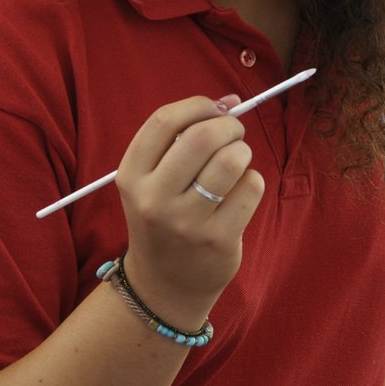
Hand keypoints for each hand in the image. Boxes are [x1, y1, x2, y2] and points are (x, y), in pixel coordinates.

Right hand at [113, 94, 263, 328]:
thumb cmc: (165, 217)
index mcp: (131, 176)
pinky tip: (240, 194)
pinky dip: (252, 181)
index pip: (165, 121)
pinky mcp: (217, 239)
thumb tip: (230, 100)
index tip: (215, 108)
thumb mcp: (152, 180)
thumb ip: (182, 139)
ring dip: (242, 152)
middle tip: (234, 134)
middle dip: (228, 126)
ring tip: (236, 163)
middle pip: (202, 137)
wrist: (164, 285)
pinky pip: (251, 187)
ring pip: (232, 160)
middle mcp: (154, 198)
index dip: (199, 105)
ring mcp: (186, 222)